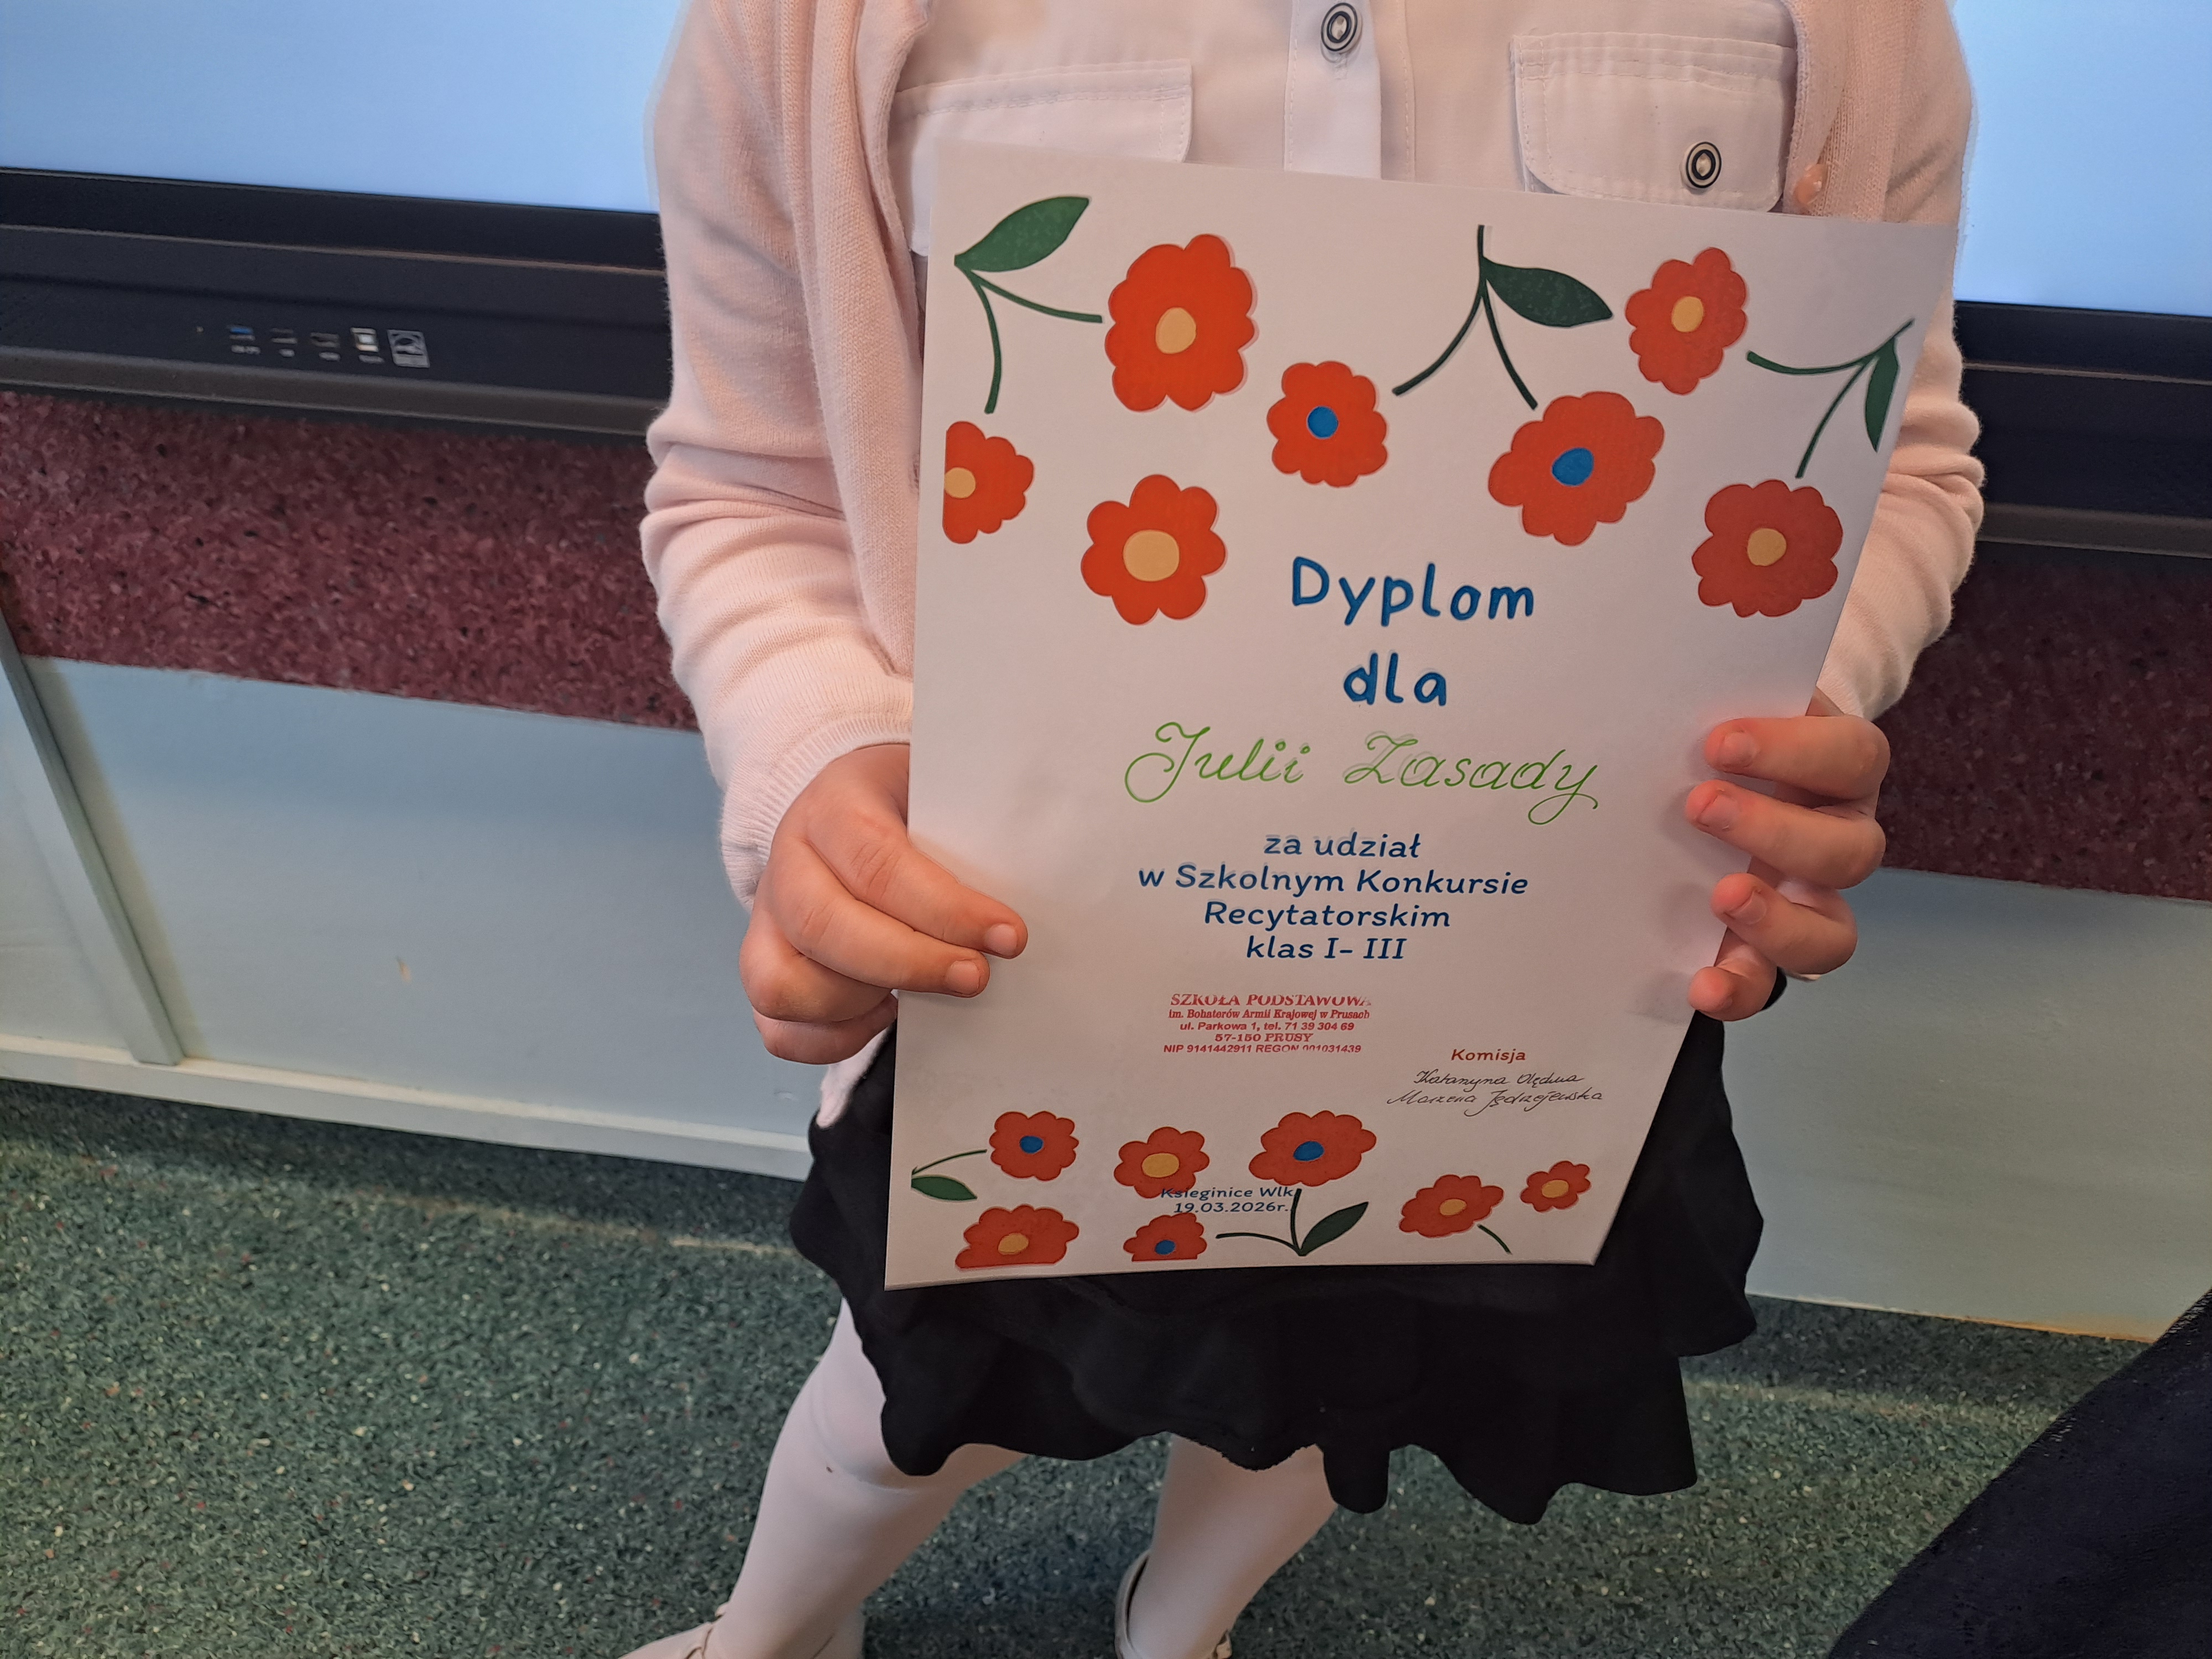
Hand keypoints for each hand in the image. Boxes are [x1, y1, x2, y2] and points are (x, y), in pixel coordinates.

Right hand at [741, 744, 1026, 1062]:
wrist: (851, 804)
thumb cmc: (910, 807)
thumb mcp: (941, 792)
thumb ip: (970, 836)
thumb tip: (1012, 915)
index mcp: (833, 807)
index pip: (876, 862)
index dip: (944, 908)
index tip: (1008, 936)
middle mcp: (787, 864)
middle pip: (824, 927)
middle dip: (910, 964)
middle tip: (975, 976)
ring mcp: (767, 921)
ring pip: (781, 984)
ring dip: (859, 1003)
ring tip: (919, 991)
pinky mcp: (762, 967)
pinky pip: (777, 1028)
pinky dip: (832, 1039)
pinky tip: (882, 1013)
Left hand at [1684, 693, 1886, 1020]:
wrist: (1706, 785)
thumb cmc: (1715, 739)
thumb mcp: (1721, 706)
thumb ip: (1708, 697)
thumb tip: (1643, 669)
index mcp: (1839, 771)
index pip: (1849, 756)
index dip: (1794, 750)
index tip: (1719, 741)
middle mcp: (1838, 839)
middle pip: (1851, 850)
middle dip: (1776, 829)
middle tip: (1700, 804)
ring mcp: (1810, 903)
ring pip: (1832, 932)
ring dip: (1778, 919)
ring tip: (1722, 896)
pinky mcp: (1768, 952)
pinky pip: (1772, 984)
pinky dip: (1741, 988)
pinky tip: (1702, 984)